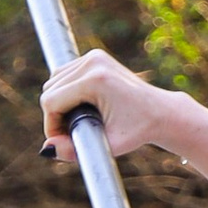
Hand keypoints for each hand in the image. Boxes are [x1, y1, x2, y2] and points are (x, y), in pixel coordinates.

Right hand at [41, 50, 184, 159]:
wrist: (161, 112)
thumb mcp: (108, 145)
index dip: (51, 125)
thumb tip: (46, 150)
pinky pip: (65, 74)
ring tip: (75, 121)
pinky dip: (66, 91)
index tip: (62, 140)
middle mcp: (93, 62)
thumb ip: (74, 151)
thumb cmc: (138, 131)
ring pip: (54, 80)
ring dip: (59, 102)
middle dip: (55, 114)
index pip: (51, 101)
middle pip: (50, 89)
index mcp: (95, 80)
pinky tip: (80, 107)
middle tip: (69, 133)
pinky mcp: (95, 56)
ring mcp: (94, 56)